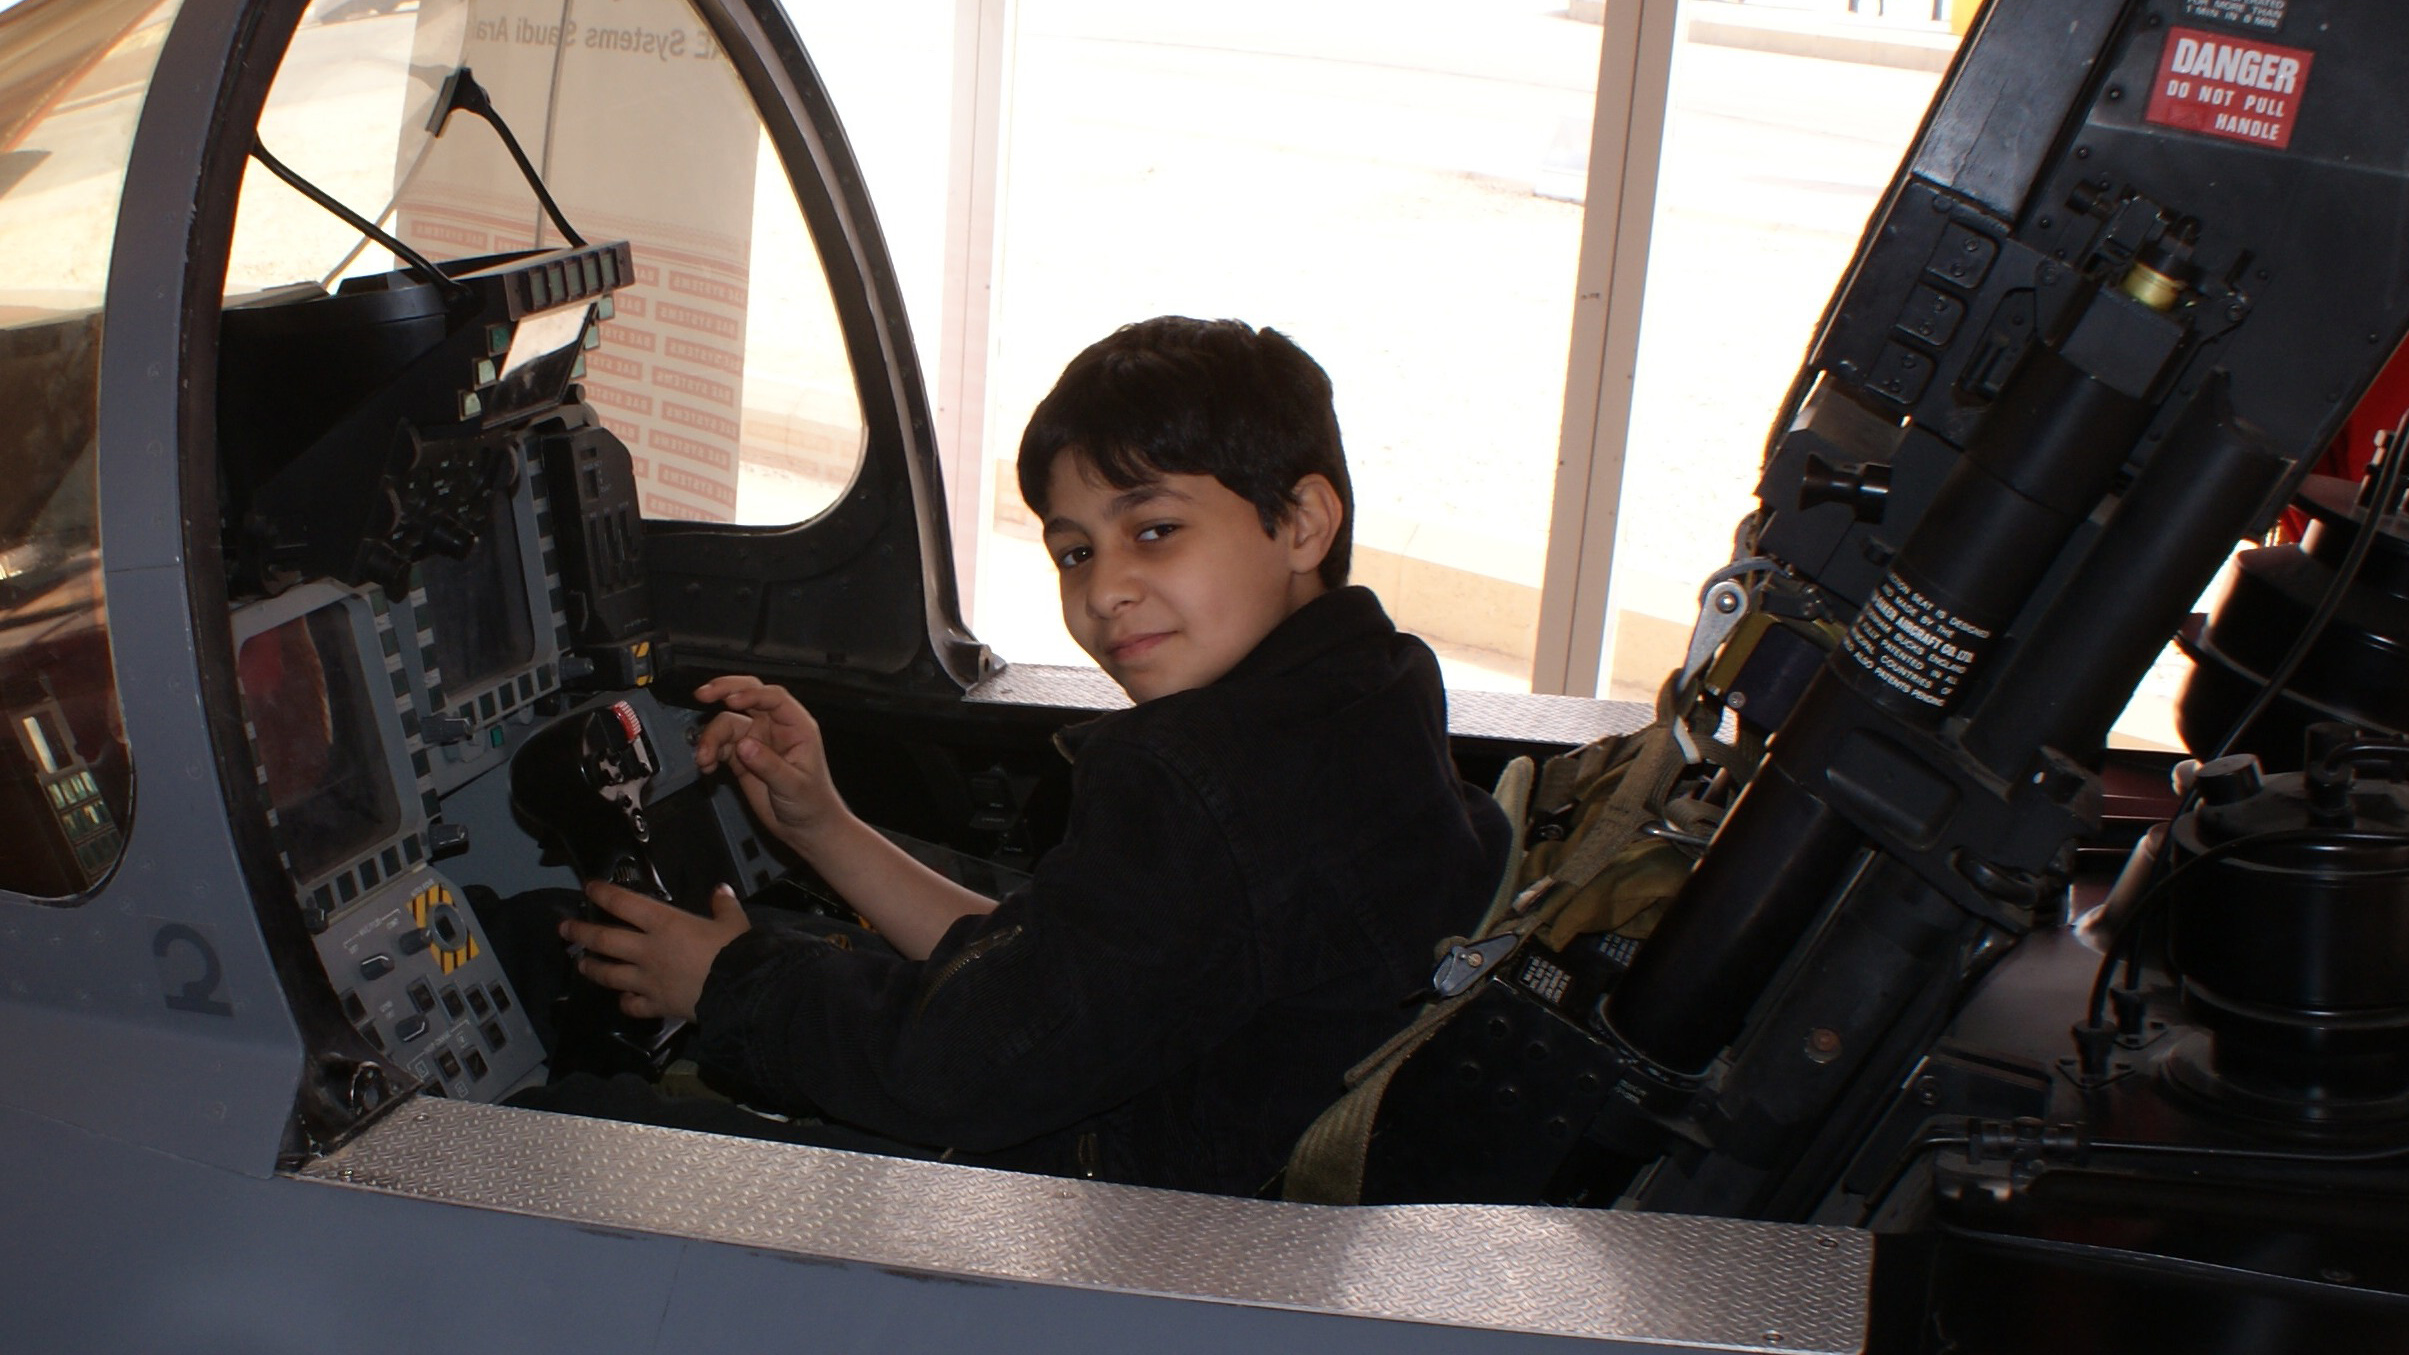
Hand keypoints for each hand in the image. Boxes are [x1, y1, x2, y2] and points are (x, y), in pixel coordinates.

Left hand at [562, 880, 749, 1022]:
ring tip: (581, 965)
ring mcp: (647, 980)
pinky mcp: (656, 1004)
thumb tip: (721, 890)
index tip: (588, 888)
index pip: (624, 904)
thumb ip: (724, 905)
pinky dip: (625, 1002)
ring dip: (593, 968)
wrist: (740, 991)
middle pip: (605, 940)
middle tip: (564, 929)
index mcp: (664, 924)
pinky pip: (633, 1005)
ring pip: (610, 974)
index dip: (603, 894)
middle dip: (580, 933)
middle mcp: (647, 950)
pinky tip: (623, 1000)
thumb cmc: (735, 951)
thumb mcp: (734, 922)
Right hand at [693, 676, 849, 852]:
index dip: (751, 694)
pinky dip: (709, 752)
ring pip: (727, 724)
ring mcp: (757, 740)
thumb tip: (744, 746)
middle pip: (747, 697)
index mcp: (796, 726)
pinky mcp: (742, 757)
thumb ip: (769, 766)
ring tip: (704, 759)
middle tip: (702, 694)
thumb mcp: (794, 785)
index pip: (773, 698)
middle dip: (723, 691)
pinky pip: (720, 746)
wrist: (805, 828)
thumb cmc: (812, 804)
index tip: (730, 700)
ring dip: (711, 737)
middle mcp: (775, 728)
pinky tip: (707, 765)